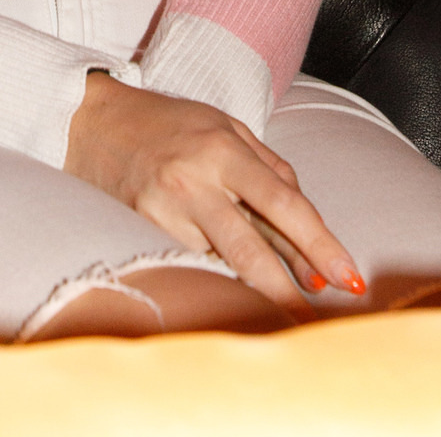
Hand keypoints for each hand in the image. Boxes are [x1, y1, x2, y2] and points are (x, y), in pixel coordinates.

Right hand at [64, 72, 364, 313]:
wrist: (92, 120)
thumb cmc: (169, 123)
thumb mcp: (227, 128)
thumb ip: (272, 172)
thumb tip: (309, 234)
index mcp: (222, 148)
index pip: (283, 204)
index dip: (321, 244)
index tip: (347, 277)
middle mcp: (193, 181)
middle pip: (252, 249)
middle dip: (290, 289)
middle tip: (318, 319)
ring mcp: (162, 211)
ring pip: (221, 263)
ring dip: (255, 286)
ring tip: (282, 302)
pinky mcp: (139, 231)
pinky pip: (191, 263)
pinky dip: (216, 275)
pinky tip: (231, 283)